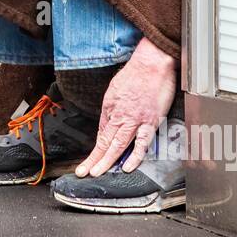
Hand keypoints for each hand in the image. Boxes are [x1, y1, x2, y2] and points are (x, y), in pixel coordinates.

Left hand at [75, 38, 176, 176]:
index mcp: (111, 109)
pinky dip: (134, 156)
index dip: (95, 149)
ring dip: (107, 160)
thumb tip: (109, 123)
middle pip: (105, 142)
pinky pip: (142, 143)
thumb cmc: (136, 74)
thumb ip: (111, 109)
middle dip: (94, 159)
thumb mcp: (114, 90)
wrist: (152, 64)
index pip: (101, 134)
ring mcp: (135, 120)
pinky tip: (127, 167)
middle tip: (85, 172)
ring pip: (118, 145)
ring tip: (98, 172)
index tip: (88, 161)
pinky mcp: (150, 121)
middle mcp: (120, 116)